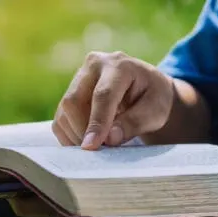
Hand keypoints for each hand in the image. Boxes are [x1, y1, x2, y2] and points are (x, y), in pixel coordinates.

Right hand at [52, 51, 173, 149]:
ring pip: (64, 112)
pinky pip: (60, 119)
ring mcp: (78, 78)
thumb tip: (108, 139)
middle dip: (83, 130)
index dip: (96, 122)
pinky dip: (70, 135)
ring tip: (99, 145)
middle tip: (101, 150)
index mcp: (118, 65)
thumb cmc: (153, 99)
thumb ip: (134, 123)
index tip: (92, 146)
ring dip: (77, 135)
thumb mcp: (156, 111)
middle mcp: (93, 66)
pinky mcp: (70, 93)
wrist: (145, 90)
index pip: (102, 95)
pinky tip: (88, 140)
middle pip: (74, 101)